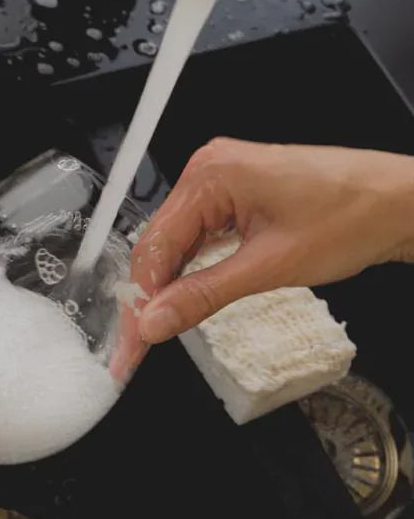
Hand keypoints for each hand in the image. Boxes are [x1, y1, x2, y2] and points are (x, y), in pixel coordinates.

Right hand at [113, 139, 413, 374]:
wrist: (400, 201)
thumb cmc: (351, 217)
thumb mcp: (271, 267)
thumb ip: (204, 295)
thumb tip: (155, 322)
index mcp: (210, 174)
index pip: (154, 246)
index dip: (140, 302)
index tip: (132, 346)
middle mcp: (209, 169)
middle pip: (160, 243)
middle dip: (149, 298)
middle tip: (138, 349)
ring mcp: (224, 179)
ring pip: (179, 242)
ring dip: (169, 286)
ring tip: (156, 331)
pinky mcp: (239, 194)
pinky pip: (201, 235)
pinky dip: (193, 270)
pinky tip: (185, 298)